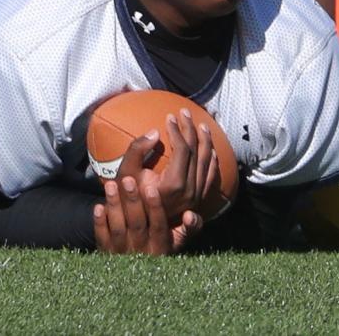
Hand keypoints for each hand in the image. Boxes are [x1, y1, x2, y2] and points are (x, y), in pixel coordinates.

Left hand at [93, 177, 202, 254]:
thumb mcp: (176, 244)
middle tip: (128, 180)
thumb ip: (188, 229)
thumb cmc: (159, 249)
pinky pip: (101, 237)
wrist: (133, 280)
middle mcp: (141, 251)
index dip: (155, 208)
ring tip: (111, 185)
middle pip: (136, 224)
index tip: (152, 188)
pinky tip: (98, 207)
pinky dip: (99, 222)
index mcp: (160, 247)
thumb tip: (191, 214)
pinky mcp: (106, 253)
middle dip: (132, 201)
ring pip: (117, 228)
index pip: (159, 226)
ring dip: (114, 206)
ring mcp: (122, 253)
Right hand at [111, 108, 217, 223]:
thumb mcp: (126, 172)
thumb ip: (137, 149)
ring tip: (201, 124)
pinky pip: (210, 177)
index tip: (169, 116)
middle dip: (191, 129)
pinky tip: (210, 149)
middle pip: (197, 152)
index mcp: (174, 184)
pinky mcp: (197, 201)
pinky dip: (212, 160)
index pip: (182, 149)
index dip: (177, 130)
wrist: (136, 226)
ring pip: (208, 163)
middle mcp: (190, 192)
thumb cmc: (128, 197)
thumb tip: (155, 132)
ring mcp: (196, 198)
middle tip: (184, 112)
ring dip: (205, 141)